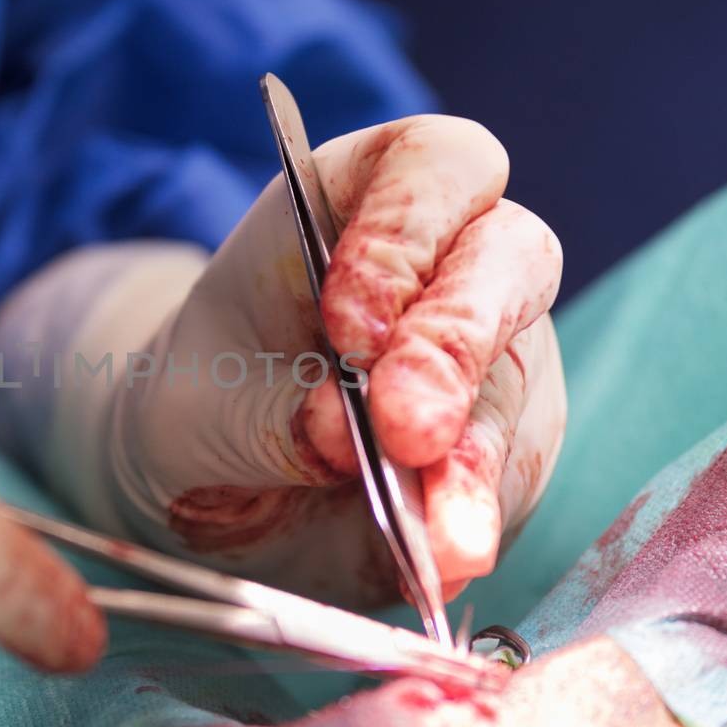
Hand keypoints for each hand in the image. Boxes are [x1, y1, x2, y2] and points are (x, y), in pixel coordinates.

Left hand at [0, 116, 562, 606]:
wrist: (218, 479)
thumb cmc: (209, 398)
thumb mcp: (206, 399)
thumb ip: (274, 412)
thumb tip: (346, 433)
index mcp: (367, 198)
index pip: (434, 168)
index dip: (405, 235)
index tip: (347, 329)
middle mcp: (453, 261)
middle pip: (509, 260)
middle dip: (454, 348)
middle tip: (406, 431)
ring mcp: (496, 354)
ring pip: (520, 384)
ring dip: (473, 462)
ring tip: (433, 535)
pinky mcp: (511, 444)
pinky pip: (513, 476)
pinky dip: (474, 518)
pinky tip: (439, 557)